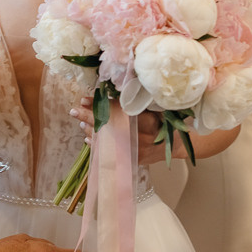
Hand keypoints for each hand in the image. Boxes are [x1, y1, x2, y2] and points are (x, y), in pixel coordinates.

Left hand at [70, 97, 186, 163]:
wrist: (176, 144)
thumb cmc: (166, 122)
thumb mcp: (156, 108)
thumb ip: (137, 102)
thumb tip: (112, 92)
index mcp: (146, 120)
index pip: (117, 111)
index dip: (99, 105)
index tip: (85, 99)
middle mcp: (138, 136)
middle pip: (108, 126)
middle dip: (89, 117)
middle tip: (75, 110)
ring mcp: (134, 150)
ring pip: (106, 140)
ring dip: (92, 130)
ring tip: (82, 122)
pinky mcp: (131, 159)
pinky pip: (110, 152)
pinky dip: (98, 145)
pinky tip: (89, 138)